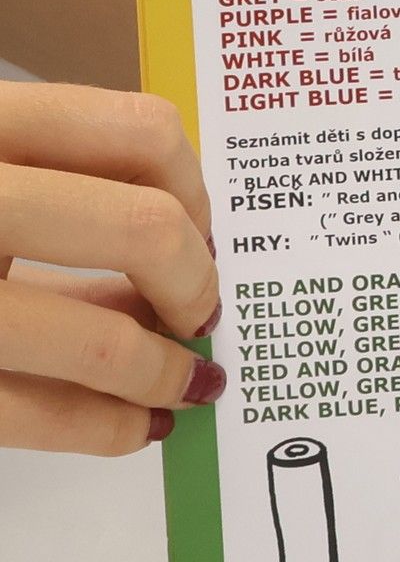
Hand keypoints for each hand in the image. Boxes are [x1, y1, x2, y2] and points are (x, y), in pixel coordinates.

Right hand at [0, 85, 222, 453]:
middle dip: (194, 285)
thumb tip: (183, 249)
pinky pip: (39, 414)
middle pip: (144, 230)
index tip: (198, 228)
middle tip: (195, 312)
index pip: (139, 133)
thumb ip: (56, 190)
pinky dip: (111, 428)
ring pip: (102, 342)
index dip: (196, 191)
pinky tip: (135, 425)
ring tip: (178, 381)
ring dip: (164, 372)